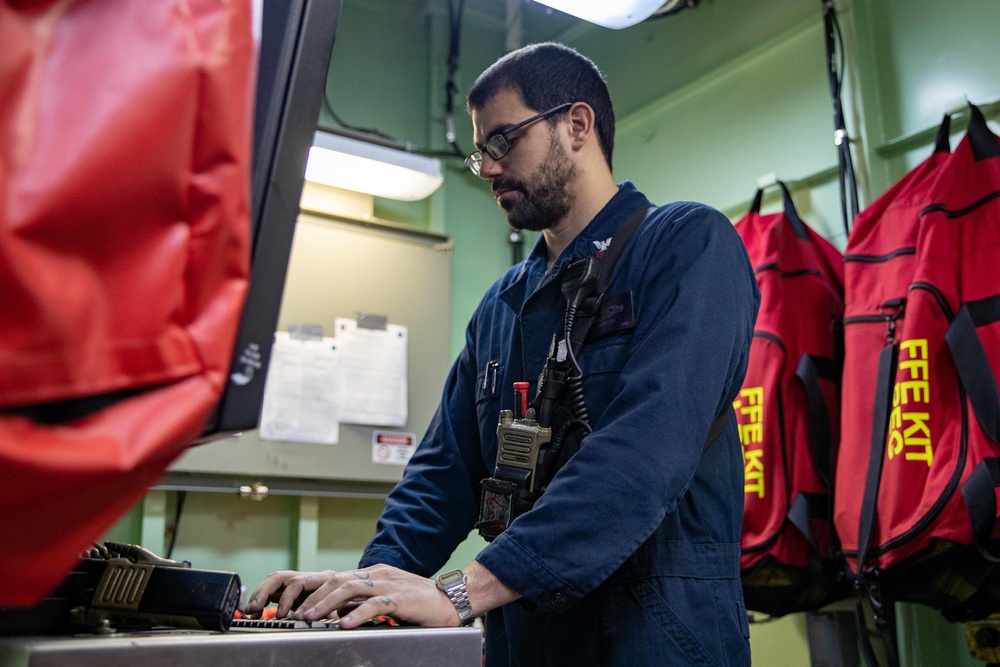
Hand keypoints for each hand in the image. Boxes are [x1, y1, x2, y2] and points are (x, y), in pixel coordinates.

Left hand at [244, 565, 461, 628]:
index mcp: (371, 575)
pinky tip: (344, 624)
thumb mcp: (384, 600)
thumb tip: (335, 612)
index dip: (312, 591)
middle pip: (337, 581)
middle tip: (295, 615)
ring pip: (351, 589)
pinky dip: (357, 614)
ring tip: (311, 619)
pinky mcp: (401, 598)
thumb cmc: (418, 603)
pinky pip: (375, 604)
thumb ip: (361, 602)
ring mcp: (389, 584)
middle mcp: (376, 575)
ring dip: (327, 604)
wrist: (451, 599)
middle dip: (313, 598)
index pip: (334, 578)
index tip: (295, 607)